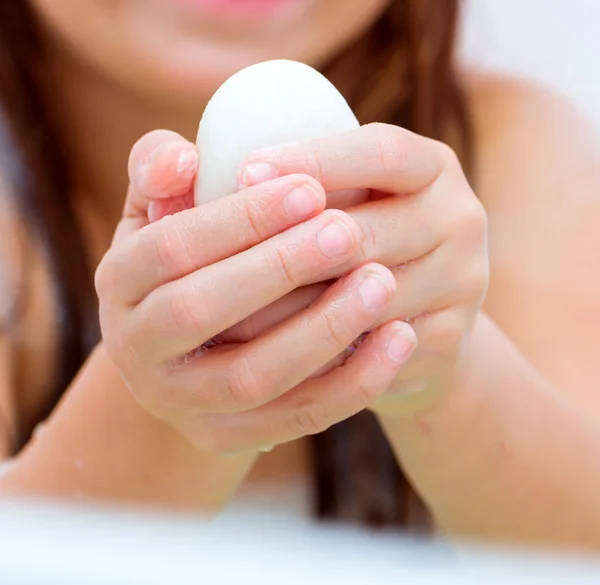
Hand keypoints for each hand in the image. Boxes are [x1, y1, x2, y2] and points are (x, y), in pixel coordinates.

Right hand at [95, 130, 416, 452]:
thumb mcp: (163, 212)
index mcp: (118, 283)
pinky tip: (398, 338)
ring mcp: (180, 402)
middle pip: (202, 311)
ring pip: (252, 376)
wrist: (189, 350)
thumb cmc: (189, 261)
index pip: (171, 247)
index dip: (240, 218)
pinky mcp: (227, 436)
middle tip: (347, 231)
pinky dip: (351, 382)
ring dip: (322, 329)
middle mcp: (136, 349)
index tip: (309, 188)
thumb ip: (162, 172)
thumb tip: (185, 159)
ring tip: (382, 281)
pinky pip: (294, 417)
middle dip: (279, 268)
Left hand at [229, 123, 488, 410]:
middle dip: (282, 252)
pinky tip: (264, 357)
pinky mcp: (453, 339)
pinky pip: (373, 349)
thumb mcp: (338, 198)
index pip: (377, 152)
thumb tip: (181, 165)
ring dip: (287, 311)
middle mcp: (460, 217)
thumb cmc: (357, 244)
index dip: (311, 161)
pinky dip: (318, 354)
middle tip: (206, 265)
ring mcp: (464, 281)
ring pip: (361, 298)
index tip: (241, 172)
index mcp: (431, 166)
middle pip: (363, 232)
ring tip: (220, 319)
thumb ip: (278, 175)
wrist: (416, 321)